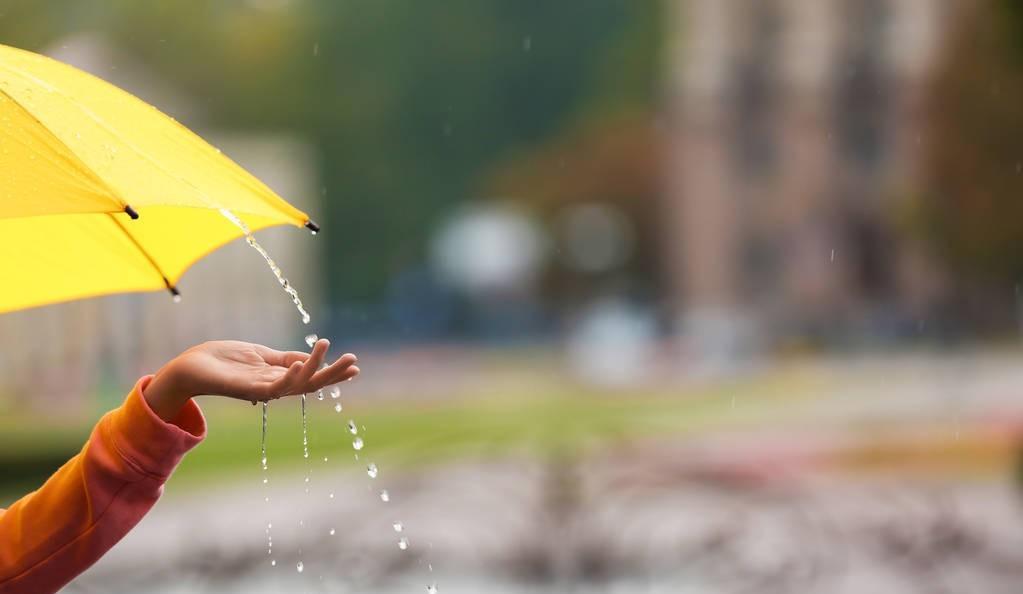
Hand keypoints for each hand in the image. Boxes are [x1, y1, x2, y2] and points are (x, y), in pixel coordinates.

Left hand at [144, 339, 358, 420]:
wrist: (190, 368)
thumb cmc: (223, 361)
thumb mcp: (260, 355)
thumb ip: (284, 359)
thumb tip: (310, 358)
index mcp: (278, 378)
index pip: (312, 377)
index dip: (333, 372)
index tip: (354, 365)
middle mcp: (274, 387)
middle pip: (311, 384)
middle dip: (333, 374)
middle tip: (354, 362)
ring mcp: (261, 390)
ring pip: (296, 384)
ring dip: (314, 368)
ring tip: (327, 346)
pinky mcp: (247, 389)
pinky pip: (273, 386)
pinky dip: (289, 377)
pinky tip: (301, 364)